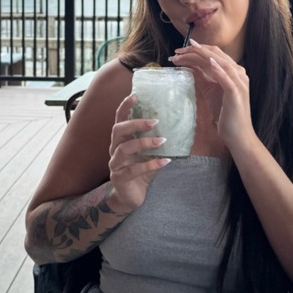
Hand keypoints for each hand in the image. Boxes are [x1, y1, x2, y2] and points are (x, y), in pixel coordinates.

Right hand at [107, 94, 170, 211]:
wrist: (131, 197)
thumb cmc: (141, 171)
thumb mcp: (149, 154)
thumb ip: (156, 141)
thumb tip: (177, 126)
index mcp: (120, 140)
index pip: (119, 119)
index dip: (125, 107)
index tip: (135, 95)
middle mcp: (114, 149)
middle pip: (118, 130)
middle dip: (136, 124)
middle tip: (155, 121)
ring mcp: (115, 164)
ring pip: (124, 149)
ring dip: (144, 143)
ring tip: (162, 141)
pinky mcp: (119, 178)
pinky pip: (133, 170)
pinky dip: (150, 165)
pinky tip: (164, 162)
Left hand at [170, 40, 253, 148]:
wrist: (237, 134)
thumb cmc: (225, 113)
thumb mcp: (210, 90)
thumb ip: (203, 76)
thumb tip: (190, 64)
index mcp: (233, 71)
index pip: (214, 54)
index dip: (197, 49)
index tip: (179, 51)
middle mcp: (238, 73)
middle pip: (216, 54)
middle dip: (195, 50)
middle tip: (177, 51)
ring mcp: (239, 83)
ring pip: (221, 63)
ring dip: (202, 56)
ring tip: (186, 53)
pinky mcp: (236, 93)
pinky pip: (227, 79)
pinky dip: (218, 70)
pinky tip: (209, 62)